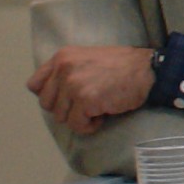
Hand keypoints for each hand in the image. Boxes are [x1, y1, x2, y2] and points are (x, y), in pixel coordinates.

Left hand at [26, 45, 155, 133]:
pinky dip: (89, 126)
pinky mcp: (85, 100)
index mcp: (62, 57)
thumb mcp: (88, 58)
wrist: (149, 70)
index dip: (50, 96)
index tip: (66, 99)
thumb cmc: (124, 65)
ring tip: (97, 110)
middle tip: (86, 105)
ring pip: (61, 116)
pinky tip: (103, 116)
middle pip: (46, 103)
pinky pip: (77, 125)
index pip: (34, 85)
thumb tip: (57, 94)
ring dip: (79, 118)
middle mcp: (63, 69)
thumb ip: (69, 70)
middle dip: (65, 109)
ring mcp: (73, 84)